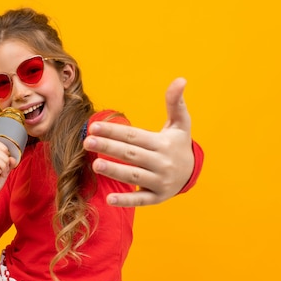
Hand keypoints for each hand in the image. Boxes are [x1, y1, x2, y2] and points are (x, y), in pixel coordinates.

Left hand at [83, 77, 194, 206]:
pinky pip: (141, 200)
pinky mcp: (157, 197)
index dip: (114, 131)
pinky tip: (109, 199)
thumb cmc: (178, 144)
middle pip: (130, 154)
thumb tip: (180, 79)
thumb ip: (175, 103)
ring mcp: (160, 182)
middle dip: (108, 148)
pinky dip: (126, 200)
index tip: (94, 126)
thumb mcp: (180, 123)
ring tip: (95, 165)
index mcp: (163, 144)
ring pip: (134, 176)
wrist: (192, 172)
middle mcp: (162, 163)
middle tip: (87, 142)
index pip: (134, 136)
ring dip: (114, 171)